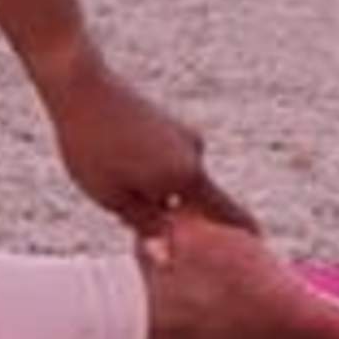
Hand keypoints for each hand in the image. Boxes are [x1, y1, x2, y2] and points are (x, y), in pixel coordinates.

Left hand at [38, 45, 261, 236]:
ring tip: (113, 181)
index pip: (227, 215)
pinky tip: (114, 161)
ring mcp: (183, 134)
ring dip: (157, 192)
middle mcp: (195, 154)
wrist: (78, 82)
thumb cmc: (91, 144)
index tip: (260, 250)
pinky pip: (166, 160)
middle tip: (138, 222)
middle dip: (174, 217)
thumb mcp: (112, 197)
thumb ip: (146, 227)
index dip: (243, 236)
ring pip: (177, 181)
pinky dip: (150, 171)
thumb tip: (168, 257)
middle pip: (196, 202)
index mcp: (188, 176)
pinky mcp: (168, 123)